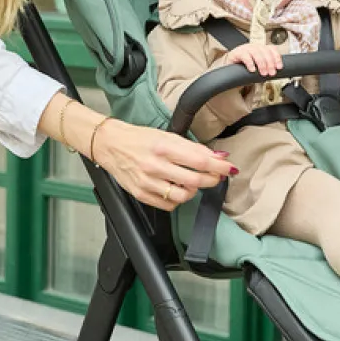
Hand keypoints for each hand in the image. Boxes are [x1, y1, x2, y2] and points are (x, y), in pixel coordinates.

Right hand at [91, 120, 235, 211]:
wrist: (110, 145)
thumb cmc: (139, 138)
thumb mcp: (167, 135)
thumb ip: (192, 147)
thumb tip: (217, 157)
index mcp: (163, 147)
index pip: (200, 161)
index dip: (219, 167)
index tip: (229, 168)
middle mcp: (155, 166)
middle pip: (195, 180)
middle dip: (212, 180)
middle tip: (216, 177)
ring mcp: (148, 182)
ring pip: (183, 196)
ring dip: (194, 191)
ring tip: (192, 182)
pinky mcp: (142, 194)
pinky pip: (169, 205)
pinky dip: (177, 200)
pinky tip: (176, 189)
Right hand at [223, 44, 283, 77]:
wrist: (228, 69)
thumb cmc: (244, 68)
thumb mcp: (257, 67)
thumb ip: (266, 68)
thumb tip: (275, 73)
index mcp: (260, 49)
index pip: (272, 49)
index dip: (277, 57)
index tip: (279, 67)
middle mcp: (254, 47)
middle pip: (265, 51)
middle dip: (270, 63)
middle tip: (271, 73)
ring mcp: (245, 49)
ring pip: (256, 53)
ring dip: (262, 64)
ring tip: (263, 73)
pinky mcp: (237, 53)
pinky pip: (245, 56)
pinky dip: (250, 63)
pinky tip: (252, 70)